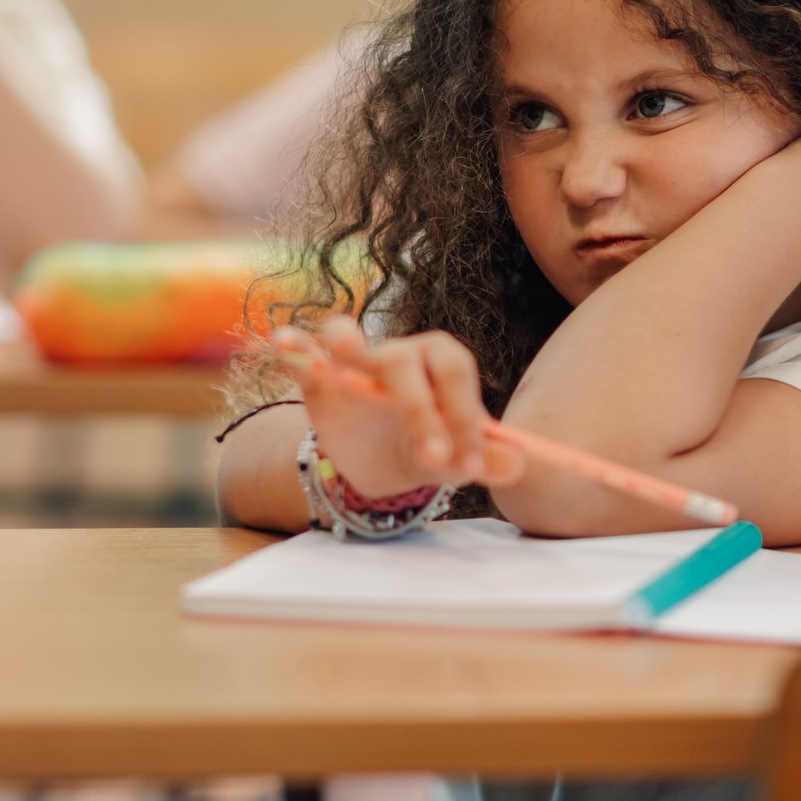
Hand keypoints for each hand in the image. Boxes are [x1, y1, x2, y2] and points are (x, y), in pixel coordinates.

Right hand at [273, 319, 525, 500]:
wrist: (382, 465)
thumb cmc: (427, 448)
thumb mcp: (457, 461)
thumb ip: (486, 459)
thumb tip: (516, 463)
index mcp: (441, 362)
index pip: (455, 373)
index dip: (465, 415)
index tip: (470, 465)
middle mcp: (398, 352)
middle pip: (403, 361)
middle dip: (419, 409)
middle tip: (434, 458)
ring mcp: (354, 363)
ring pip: (344, 335)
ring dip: (345, 340)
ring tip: (344, 353)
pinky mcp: (317, 380)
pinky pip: (300, 354)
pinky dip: (292, 345)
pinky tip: (285, 344)